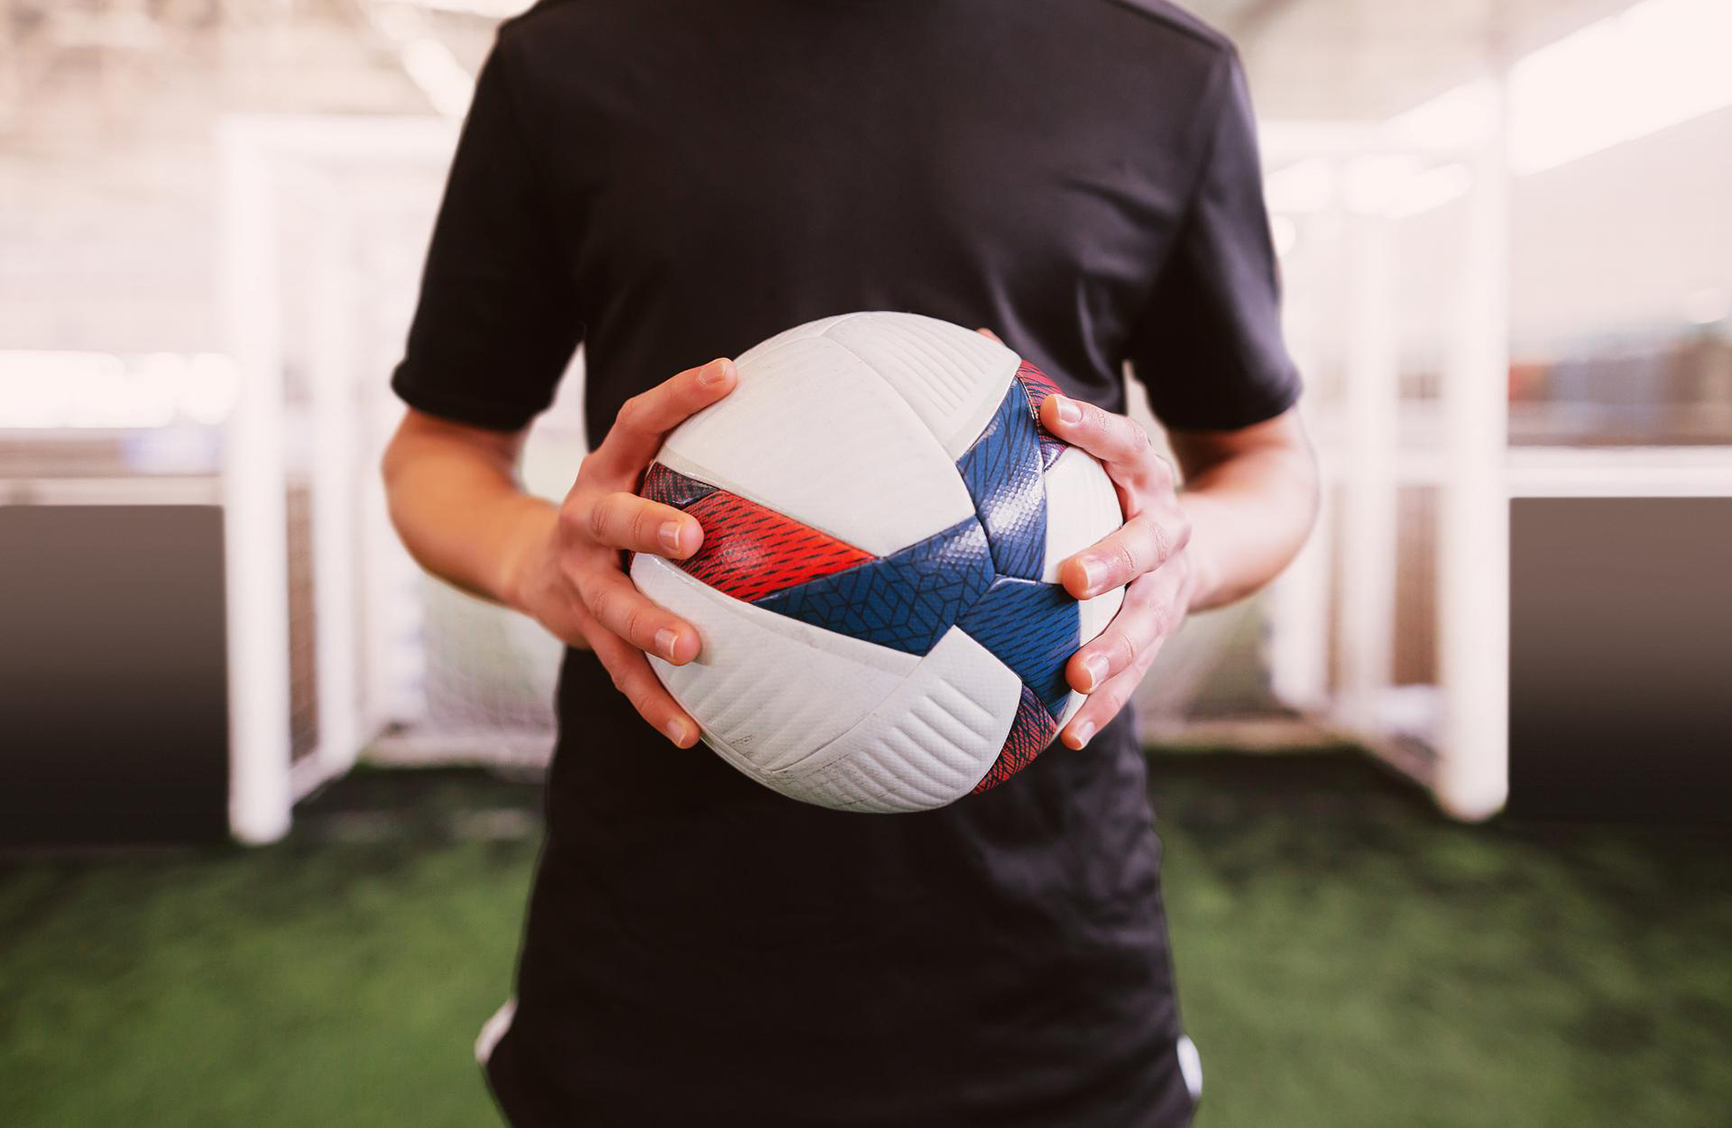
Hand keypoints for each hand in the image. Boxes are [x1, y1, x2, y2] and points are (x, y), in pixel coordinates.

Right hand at [505, 357, 736, 746]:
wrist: (527, 562)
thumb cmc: (625, 508)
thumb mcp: (645, 471)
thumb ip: (705, 454)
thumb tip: (806, 431)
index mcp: (609, 469)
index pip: (639, 419)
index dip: (679, 395)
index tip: (728, 373)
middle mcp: (586, 518)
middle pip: (610, 518)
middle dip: (647, 526)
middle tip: (693, 538)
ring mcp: (580, 579)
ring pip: (610, 605)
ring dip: (647, 626)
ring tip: (689, 648)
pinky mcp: (583, 630)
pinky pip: (621, 672)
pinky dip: (655, 703)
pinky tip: (693, 733)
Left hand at [1042, 394, 1195, 748]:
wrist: (1212, 542)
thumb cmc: (1115, 487)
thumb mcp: (1096, 444)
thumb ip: (1039, 400)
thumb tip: (972, 338)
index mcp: (1141, 476)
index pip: (1123, 441)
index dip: (1091, 423)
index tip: (1049, 410)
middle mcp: (1162, 531)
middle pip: (1147, 543)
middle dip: (1114, 559)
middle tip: (1074, 578)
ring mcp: (1166, 591)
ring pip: (1146, 623)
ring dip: (1114, 655)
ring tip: (1076, 679)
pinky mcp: (1158, 637)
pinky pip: (1133, 678)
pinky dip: (1103, 708)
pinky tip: (1068, 737)